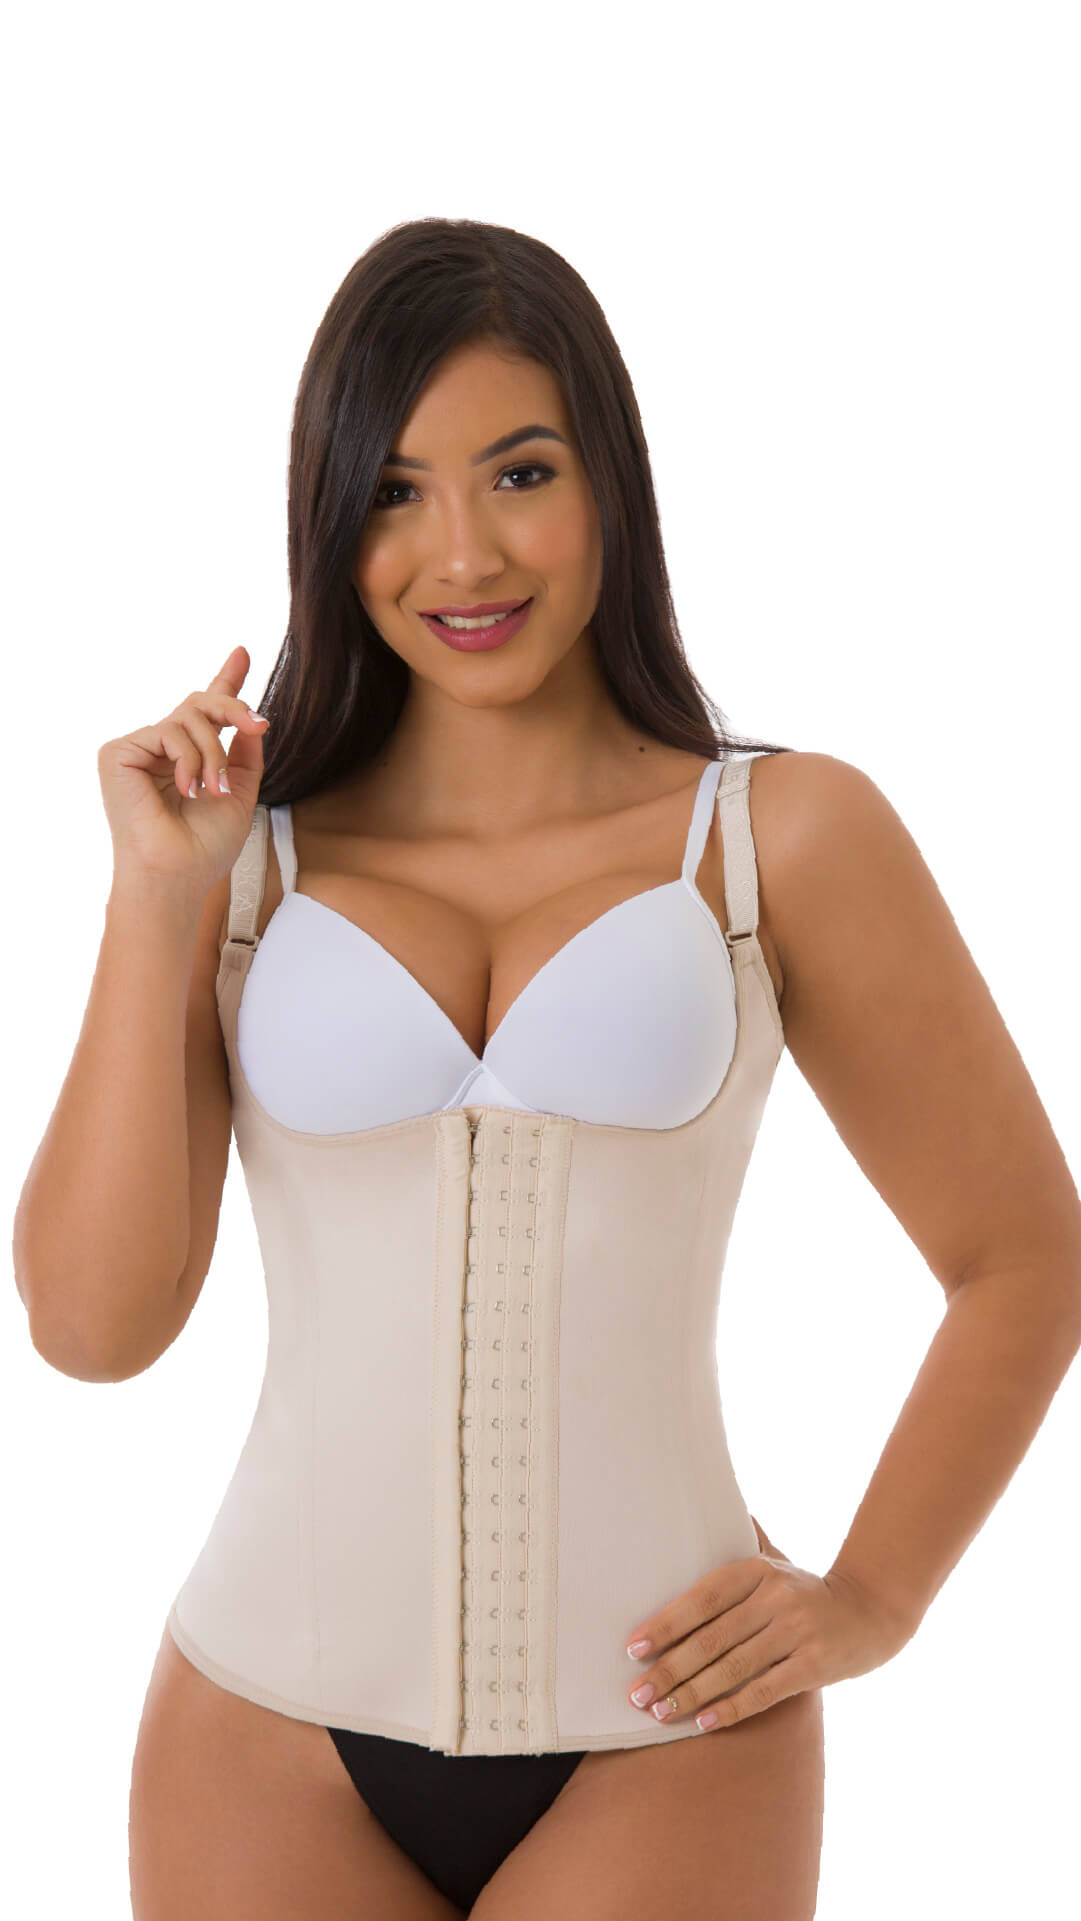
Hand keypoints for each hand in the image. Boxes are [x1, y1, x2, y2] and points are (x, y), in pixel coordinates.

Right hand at [98, 645, 269, 891]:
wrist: (177, 873)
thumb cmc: (205, 846)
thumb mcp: (240, 792)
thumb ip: (245, 753)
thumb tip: (253, 719)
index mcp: (189, 759)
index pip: (207, 713)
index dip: (226, 681)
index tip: (242, 652)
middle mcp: (162, 750)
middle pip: (200, 704)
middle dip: (233, 708)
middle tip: (257, 724)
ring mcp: (138, 750)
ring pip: (189, 717)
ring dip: (213, 753)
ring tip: (213, 789)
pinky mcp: (118, 753)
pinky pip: (167, 731)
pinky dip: (188, 758)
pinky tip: (186, 788)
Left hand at [624, 1517, 913, 1732]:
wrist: (872, 1611)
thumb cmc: (807, 1590)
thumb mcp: (776, 1559)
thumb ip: (742, 1538)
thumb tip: (703, 1499)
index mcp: (758, 1570)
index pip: (703, 1598)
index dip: (666, 1623)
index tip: (633, 1648)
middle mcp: (776, 1598)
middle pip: (712, 1639)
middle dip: (669, 1669)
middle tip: (636, 1694)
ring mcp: (797, 1632)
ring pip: (733, 1669)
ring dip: (691, 1694)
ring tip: (658, 1713)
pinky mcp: (814, 1666)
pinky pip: (764, 1691)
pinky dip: (731, 1708)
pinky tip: (703, 1722)